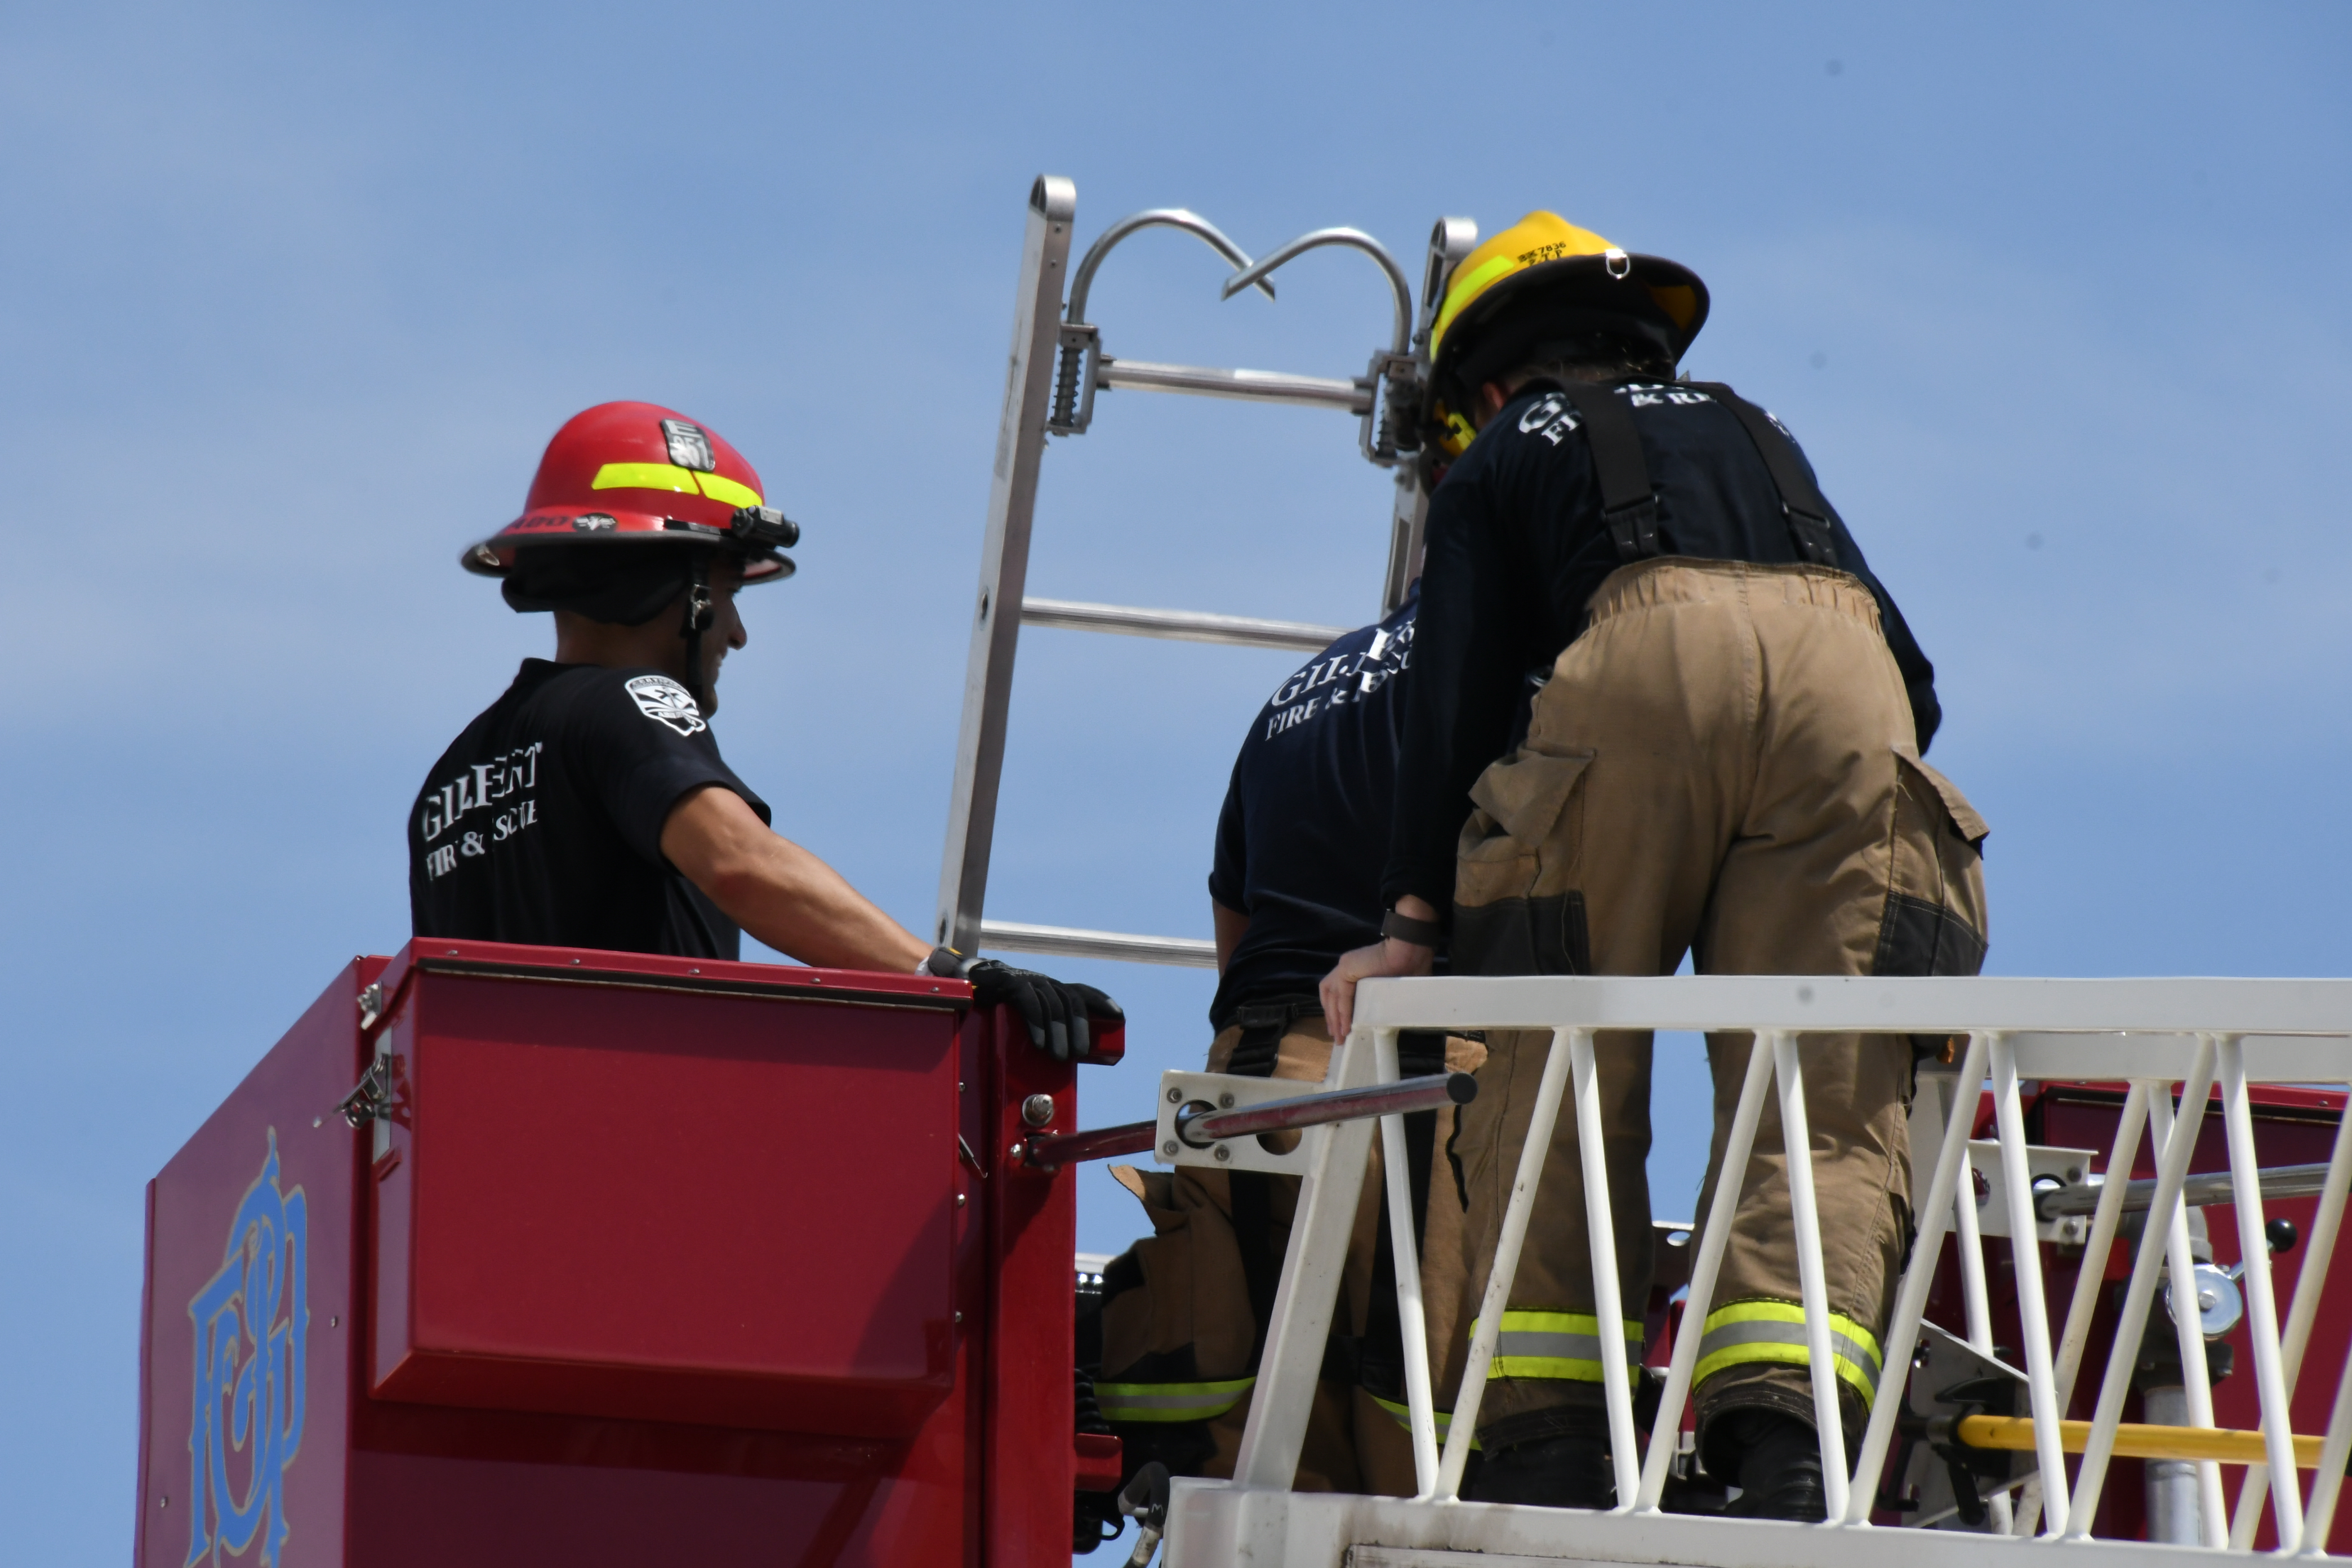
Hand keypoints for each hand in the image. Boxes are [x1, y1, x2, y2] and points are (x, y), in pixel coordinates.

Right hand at [936, 951, 1122, 1061]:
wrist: (965, 986)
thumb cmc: (997, 1007)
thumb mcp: (1026, 1017)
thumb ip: (1042, 1029)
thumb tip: (1061, 1058)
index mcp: (1049, 987)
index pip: (1081, 991)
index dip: (1101, 1001)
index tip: (1119, 1015)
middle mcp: (1042, 981)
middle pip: (1071, 1000)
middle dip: (1079, 1027)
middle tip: (1080, 1052)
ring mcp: (1027, 980)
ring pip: (1052, 1003)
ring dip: (1059, 1032)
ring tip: (1059, 1055)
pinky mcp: (1009, 983)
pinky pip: (1028, 1002)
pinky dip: (1036, 1023)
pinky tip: (1040, 1042)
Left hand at [1319, 937, 1433, 1041]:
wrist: (1409, 951)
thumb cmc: (1409, 966)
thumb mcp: (1392, 987)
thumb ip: (1385, 999)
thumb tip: (1392, 1019)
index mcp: (1356, 970)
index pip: (1338, 992)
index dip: (1337, 1010)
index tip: (1341, 1027)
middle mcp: (1347, 967)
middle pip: (1330, 996)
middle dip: (1332, 1017)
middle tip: (1337, 1036)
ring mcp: (1344, 967)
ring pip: (1332, 997)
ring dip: (1335, 1018)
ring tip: (1340, 1035)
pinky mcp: (1346, 969)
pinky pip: (1341, 997)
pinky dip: (1343, 1013)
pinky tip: (1346, 1026)